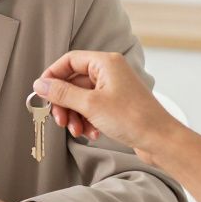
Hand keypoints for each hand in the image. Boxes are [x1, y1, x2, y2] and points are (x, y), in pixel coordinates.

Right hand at [33, 51, 181, 159]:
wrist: (160, 140)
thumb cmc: (132, 118)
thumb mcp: (90, 105)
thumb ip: (62, 93)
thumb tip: (40, 84)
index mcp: (105, 63)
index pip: (70, 61)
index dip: (53, 75)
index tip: (41, 92)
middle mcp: (110, 72)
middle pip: (73, 82)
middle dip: (64, 103)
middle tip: (59, 120)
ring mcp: (113, 89)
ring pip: (81, 98)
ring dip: (75, 115)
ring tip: (77, 131)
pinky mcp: (116, 105)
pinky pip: (92, 109)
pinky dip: (87, 121)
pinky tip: (92, 133)